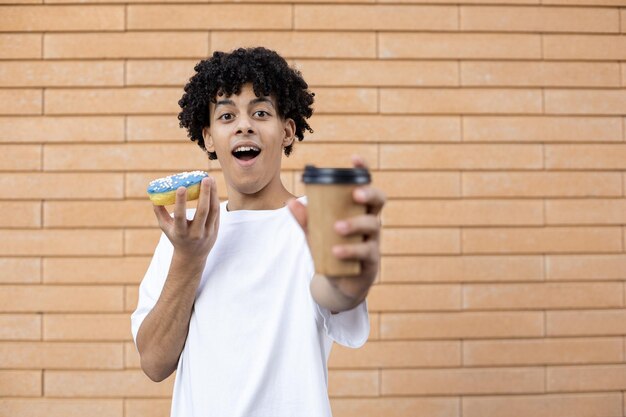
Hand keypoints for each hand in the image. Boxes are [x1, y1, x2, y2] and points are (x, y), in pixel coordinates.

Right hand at [153, 177, 219, 262]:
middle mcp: (196, 233)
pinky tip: (213, 187)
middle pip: (203, 211)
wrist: (192, 256)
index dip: (180, 202)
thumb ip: (159, 212)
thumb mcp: (165, 228)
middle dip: (205, 194)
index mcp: (181, 232)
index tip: (181, 187)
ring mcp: (208, 232)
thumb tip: (153, 196)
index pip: (181, 216)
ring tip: (210, 178)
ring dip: (213, 193)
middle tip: (204, 178)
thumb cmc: (176, 237)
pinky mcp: (216, 229)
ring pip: (213, 210)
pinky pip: (217, 212)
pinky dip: (215, 199)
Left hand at [288, 155, 385, 298]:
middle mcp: (370, 223)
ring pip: (373, 227)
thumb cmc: (331, 251)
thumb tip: (289, 202)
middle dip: (369, 194)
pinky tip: (336, 250)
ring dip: (355, 224)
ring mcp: (373, 242)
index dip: (363, 171)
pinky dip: (350, 250)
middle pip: (379, 202)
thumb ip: (305, 220)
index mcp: (359, 211)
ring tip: (337, 227)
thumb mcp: (316, 234)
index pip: (366, 186)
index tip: (354, 158)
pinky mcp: (371, 262)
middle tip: (356, 194)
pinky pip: (365, 253)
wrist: (339, 284)